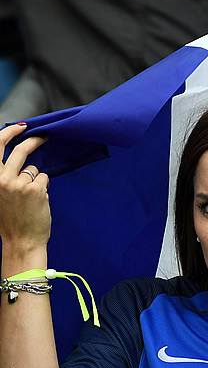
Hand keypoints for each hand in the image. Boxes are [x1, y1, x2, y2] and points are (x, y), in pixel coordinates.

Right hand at [0, 123, 49, 250]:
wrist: (21, 240)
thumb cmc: (10, 218)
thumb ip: (3, 175)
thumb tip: (15, 156)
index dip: (8, 133)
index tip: (19, 127)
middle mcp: (2, 178)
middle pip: (20, 150)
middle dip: (33, 140)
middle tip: (43, 137)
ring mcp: (20, 183)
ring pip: (34, 168)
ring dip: (36, 178)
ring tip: (30, 196)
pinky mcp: (36, 189)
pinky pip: (44, 179)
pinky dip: (43, 187)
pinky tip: (37, 200)